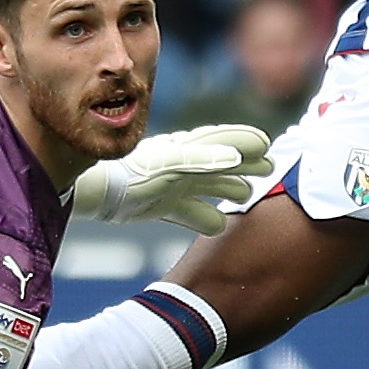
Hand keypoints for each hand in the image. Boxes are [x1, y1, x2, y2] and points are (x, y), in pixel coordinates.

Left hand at [70, 122, 275, 232]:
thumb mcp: (170, 164)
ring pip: (208, 186)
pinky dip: (205, 218)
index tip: (265, 144)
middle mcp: (183, 164)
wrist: (100, 194)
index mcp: (187, 149)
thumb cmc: (134, 174)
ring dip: (229, 189)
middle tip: (269, 168)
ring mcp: (173, 185)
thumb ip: (202, 159)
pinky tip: (217, 227)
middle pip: (220, 163)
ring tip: (248, 194)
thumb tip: (236, 158)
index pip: (222, 141)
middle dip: (245, 165)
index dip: (244, 141)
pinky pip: (190, 211)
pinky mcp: (162, 205)